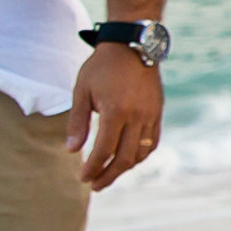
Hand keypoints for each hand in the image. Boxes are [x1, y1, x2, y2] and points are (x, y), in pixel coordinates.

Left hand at [65, 46, 163, 188]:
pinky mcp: (157, 112)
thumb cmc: (102, 66)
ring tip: (110, 173)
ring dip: (124, 168)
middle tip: (95, 185)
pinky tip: (129, 159)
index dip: (93, 168)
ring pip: (140, 153)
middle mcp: (137, 116)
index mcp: (116, 111)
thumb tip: (72, 150)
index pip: (104, 150)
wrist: (133, 44)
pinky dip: (140, 155)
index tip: (83, 178)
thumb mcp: (82, 91)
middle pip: (124, 158)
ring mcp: (151, 115)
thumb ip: (78, 122)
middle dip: (108, 175)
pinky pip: (152, 141)